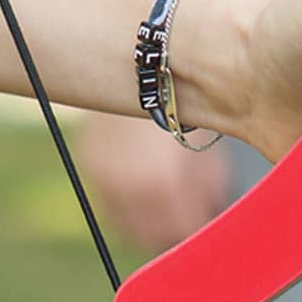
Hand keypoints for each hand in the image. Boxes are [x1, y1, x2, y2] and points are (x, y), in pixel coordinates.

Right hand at [81, 111, 224, 254]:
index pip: (181, 231)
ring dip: (147, 226)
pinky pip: (110, 206)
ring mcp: (105, 176)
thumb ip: (208, 188)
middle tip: (187, 222)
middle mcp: (128, 185)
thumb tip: (210, 213)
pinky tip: (144, 197)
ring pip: (128, 226)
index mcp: (162, 182)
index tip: (205, 226)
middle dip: (172, 232)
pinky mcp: (91, 165)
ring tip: (167, 212)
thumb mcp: (203, 146)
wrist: (141, 66)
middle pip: (152, 236)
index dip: (196, 230)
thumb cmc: (182, 102)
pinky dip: (126, 210)